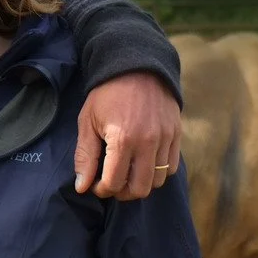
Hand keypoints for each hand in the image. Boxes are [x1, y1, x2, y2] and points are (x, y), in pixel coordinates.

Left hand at [74, 72, 181, 199]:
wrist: (137, 65)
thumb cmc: (107, 93)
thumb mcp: (88, 121)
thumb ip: (85, 156)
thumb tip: (82, 186)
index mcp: (122, 139)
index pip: (114, 183)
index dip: (101, 190)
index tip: (96, 184)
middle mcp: (147, 142)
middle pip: (139, 189)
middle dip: (122, 193)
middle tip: (112, 184)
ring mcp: (165, 138)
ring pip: (158, 181)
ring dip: (141, 183)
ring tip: (128, 173)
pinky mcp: (176, 133)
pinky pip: (171, 166)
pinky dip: (158, 171)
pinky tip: (144, 162)